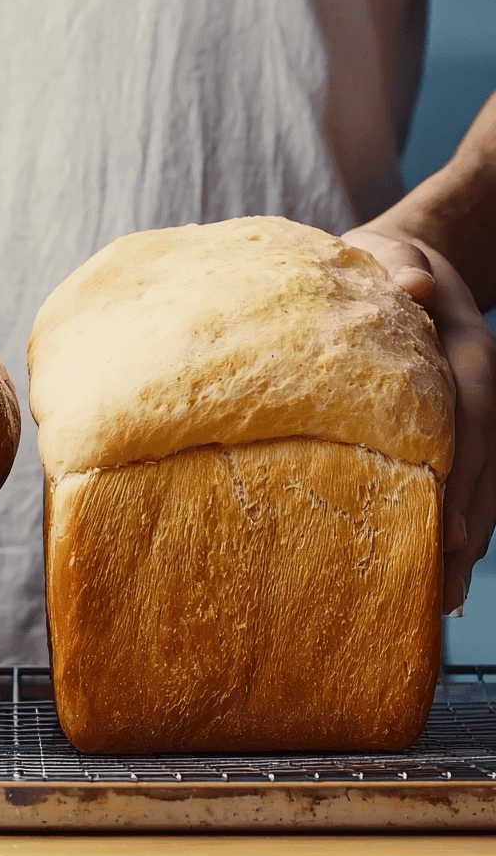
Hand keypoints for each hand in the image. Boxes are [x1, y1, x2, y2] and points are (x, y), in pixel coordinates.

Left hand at [341, 224, 495, 615]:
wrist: (402, 260)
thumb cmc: (374, 263)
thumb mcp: (382, 254)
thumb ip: (394, 268)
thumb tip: (412, 287)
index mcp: (463, 348)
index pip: (469, 414)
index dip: (460, 470)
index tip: (444, 526)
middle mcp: (475, 387)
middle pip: (480, 465)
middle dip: (464, 526)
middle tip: (443, 591)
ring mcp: (468, 412)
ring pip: (477, 482)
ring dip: (463, 539)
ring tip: (444, 602)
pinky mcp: (451, 428)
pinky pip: (460, 479)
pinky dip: (454, 521)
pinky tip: (439, 570)